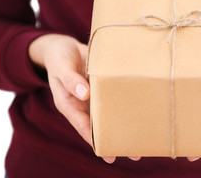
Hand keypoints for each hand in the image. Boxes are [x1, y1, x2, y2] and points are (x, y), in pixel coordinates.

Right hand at [29, 34, 139, 163]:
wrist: (64, 45)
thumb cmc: (59, 57)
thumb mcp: (61, 67)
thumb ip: (70, 80)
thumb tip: (85, 95)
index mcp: (69, 104)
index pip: (83, 126)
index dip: (95, 140)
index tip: (109, 154)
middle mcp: (83, 104)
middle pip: (100, 125)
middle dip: (115, 138)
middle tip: (135, 154)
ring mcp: (94, 95)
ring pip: (110, 113)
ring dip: (123, 123)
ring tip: (142, 137)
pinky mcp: (103, 85)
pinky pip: (114, 96)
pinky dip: (124, 104)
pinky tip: (139, 109)